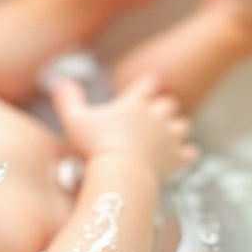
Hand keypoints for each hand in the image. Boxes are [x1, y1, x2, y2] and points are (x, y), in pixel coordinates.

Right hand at [51, 75, 198, 181]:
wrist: (122, 172)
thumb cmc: (96, 146)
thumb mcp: (74, 119)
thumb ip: (68, 99)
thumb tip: (60, 82)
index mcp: (133, 104)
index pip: (146, 85)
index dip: (150, 82)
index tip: (154, 79)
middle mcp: (156, 116)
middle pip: (170, 103)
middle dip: (166, 105)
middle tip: (162, 109)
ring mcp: (169, 137)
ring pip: (183, 125)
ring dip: (178, 127)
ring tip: (173, 131)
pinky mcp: (177, 158)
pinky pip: (190, 152)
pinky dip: (187, 153)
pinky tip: (185, 155)